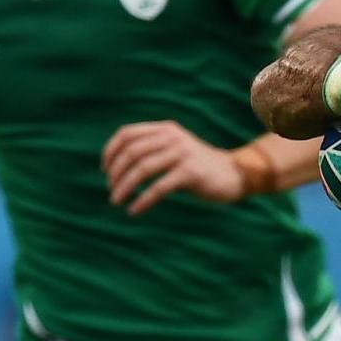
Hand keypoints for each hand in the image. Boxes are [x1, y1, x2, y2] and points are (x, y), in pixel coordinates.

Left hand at [103, 121, 245, 215]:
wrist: (235, 174)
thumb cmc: (199, 167)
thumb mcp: (174, 151)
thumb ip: (151, 151)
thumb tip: (117, 168)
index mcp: (165, 129)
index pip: (127, 134)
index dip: (111, 152)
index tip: (105, 171)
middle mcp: (172, 137)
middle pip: (132, 152)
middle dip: (116, 173)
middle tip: (111, 191)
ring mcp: (182, 154)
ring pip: (142, 169)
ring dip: (124, 187)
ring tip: (116, 201)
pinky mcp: (190, 173)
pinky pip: (159, 188)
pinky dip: (143, 200)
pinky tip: (134, 211)